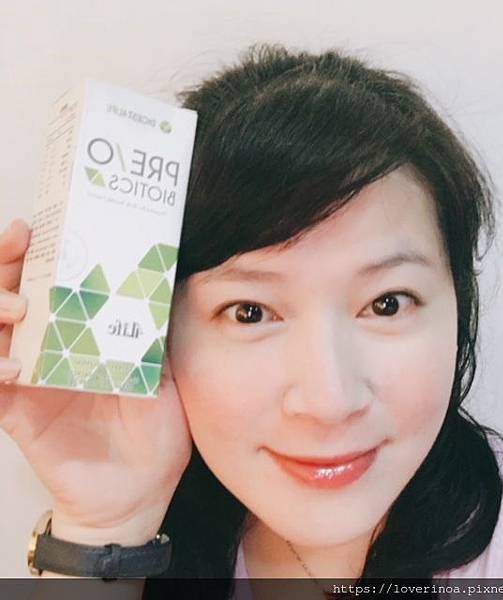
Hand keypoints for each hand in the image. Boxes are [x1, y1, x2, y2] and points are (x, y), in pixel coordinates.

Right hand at [0, 219, 192, 537]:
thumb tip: (163, 282)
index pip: (51, 284)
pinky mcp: (18, 413)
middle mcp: (50, 348)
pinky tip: (14, 365)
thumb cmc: (155, 427)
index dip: (38, 254)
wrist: (141, 487)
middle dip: (7, 264)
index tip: (40, 226)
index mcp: (84, 334)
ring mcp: (31, 378)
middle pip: (11, 295)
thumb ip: (155, 332)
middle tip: (21, 242)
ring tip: (20, 306)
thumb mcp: (164, 369)